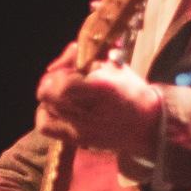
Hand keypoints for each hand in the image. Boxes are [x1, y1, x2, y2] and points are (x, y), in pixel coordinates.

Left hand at [35, 49, 161, 155]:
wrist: (146, 125)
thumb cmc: (132, 92)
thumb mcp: (114, 66)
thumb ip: (86, 57)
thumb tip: (69, 50)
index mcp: (102, 89)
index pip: (62, 84)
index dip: (61, 71)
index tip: (71, 67)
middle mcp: (88, 113)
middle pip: (47, 94)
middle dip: (53, 80)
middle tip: (65, 77)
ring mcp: (80, 130)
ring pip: (44, 107)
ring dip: (51, 96)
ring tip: (65, 93)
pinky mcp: (76, 140)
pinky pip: (45, 126)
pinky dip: (46, 113)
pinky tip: (58, 108)